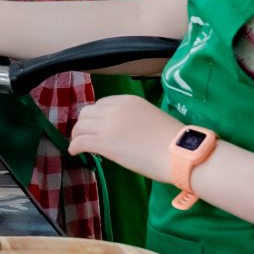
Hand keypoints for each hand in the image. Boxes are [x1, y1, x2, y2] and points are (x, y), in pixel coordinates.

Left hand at [66, 92, 186, 175]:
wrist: (179, 153)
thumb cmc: (172, 140)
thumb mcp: (150, 117)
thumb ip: (132, 119)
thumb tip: (123, 131)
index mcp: (128, 100)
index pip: (101, 104)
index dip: (97, 116)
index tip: (97, 127)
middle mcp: (115, 109)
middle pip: (87, 113)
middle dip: (84, 124)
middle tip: (85, 136)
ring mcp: (108, 125)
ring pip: (80, 126)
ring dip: (77, 135)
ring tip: (78, 144)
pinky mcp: (104, 143)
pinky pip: (80, 141)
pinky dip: (74, 146)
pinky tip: (74, 152)